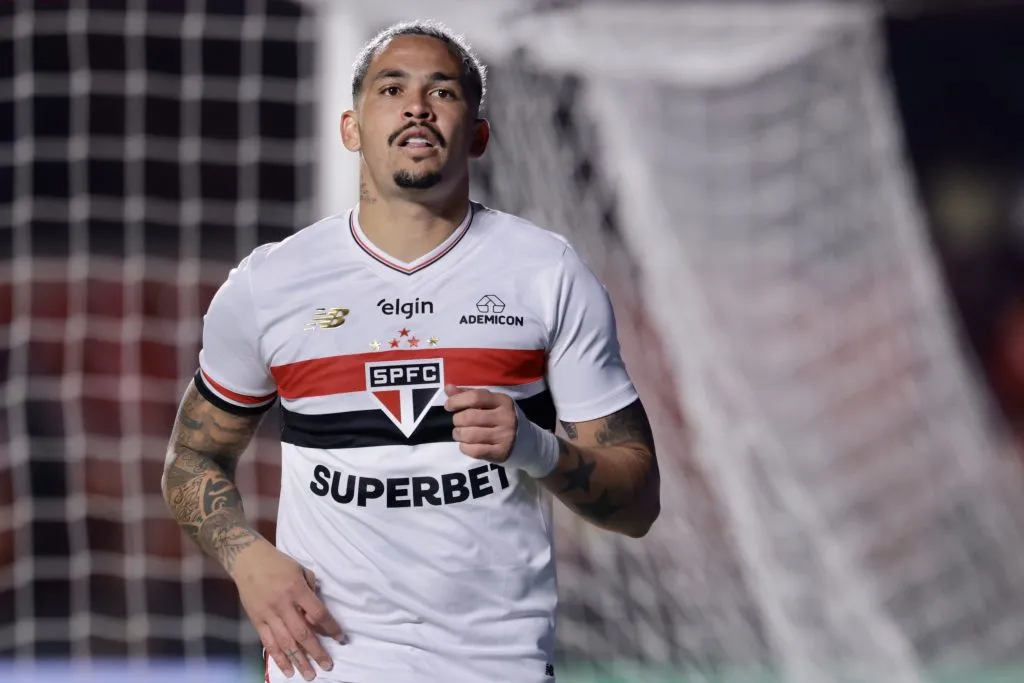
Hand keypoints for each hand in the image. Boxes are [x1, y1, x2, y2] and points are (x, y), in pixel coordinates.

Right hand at [230, 538, 344, 680]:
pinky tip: (287, 670)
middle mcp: (283, 604)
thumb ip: (311, 589)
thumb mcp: (300, 569)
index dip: (331, 628)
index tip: (341, 639)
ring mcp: (268, 615)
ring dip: (299, 661)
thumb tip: (318, 613)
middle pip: (303, 633)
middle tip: (328, 666)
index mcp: (296, 589)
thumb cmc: (278, 563)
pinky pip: (268, 643)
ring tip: (309, 675)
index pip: (318, 613)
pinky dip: (279, 658)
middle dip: (316, 652)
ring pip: (285, 643)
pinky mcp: (257, 621)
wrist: (247, 560)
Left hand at [444, 384, 516, 462]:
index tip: (449, 406)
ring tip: (460, 434)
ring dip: (459, 434)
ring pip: (470, 435)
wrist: (525, 440)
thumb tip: (448, 388)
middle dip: (457, 420)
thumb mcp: (489, 403)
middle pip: (470, 417)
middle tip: (458, 423)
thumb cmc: (500, 418)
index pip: (476, 397)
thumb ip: (468, 395)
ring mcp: (505, 436)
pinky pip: (475, 451)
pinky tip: (466, 444)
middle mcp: (506, 417)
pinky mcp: (502, 452)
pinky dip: (465, 447)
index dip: (457, 401)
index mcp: (502, 401)